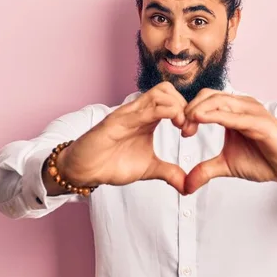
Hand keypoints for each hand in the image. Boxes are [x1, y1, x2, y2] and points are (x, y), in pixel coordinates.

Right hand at [57, 81, 188, 193]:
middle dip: (184, 106)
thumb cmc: (112, 163)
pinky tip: (171, 126)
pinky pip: (141, 109)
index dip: (188, 113)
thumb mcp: (148, 169)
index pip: (173, 100)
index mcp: (148, 118)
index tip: (191, 132)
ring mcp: (128, 114)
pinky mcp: (116, 121)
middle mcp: (139, 112)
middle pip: (168, 90)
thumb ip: (169, 173)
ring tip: (181, 127)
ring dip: (176, 106)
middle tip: (188, 129)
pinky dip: (161, 112)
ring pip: (158, 93)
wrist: (85, 170)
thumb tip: (188, 186)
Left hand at [181, 89, 276, 193]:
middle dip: (190, 110)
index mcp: (233, 111)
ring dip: (201, 110)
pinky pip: (237, 116)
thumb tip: (186, 184)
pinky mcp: (261, 123)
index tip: (180, 129)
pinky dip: (218, 116)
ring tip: (188, 124)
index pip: (205, 101)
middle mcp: (242, 106)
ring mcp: (252, 112)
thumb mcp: (227, 165)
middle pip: (209, 96)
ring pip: (221, 101)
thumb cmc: (265, 159)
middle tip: (181, 128)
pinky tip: (202, 119)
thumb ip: (206, 170)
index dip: (189, 112)